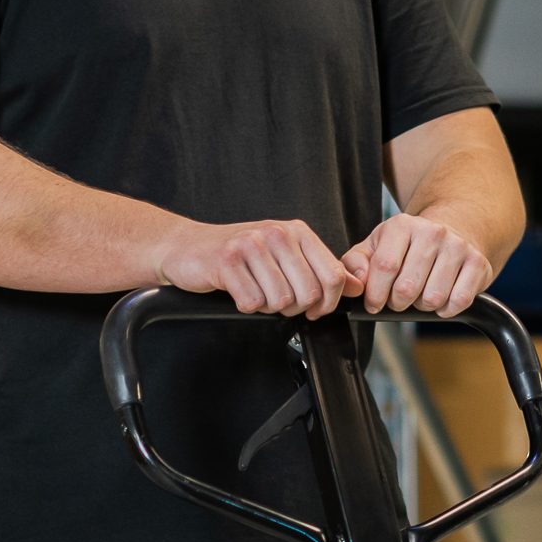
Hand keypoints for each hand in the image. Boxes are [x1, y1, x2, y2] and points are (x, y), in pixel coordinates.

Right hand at [156, 219, 361, 318]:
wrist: (187, 247)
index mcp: (297, 231)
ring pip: (281, 302)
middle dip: (294, 309)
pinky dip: (245, 306)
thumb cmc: (239, 254)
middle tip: (275, 300)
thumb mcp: (284, 255)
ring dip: (267, 307)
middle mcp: (277, 234)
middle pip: (309, 294)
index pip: (332, 276)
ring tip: (254, 291)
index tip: (314, 310)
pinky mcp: (228, 261)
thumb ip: (319, 268)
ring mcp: (252, 245)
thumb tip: (354, 286)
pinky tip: (237, 291)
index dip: (327, 303)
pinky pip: (252, 303)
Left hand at [342, 213, 492, 318]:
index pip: (385, 267)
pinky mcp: (478, 263)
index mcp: (402, 225)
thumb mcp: (377, 246)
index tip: (374, 304)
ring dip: (423, 306)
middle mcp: (432, 232)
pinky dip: (447, 309)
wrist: (452, 230)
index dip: (375, 294)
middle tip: (399, 298)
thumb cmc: (408, 245)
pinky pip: (458, 301)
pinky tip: (442, 296)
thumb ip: (355, 263)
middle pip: (407, 288)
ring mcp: (458, 246)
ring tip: (422, 293)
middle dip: (398, 303)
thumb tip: (357, 282)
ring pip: (433, 298)